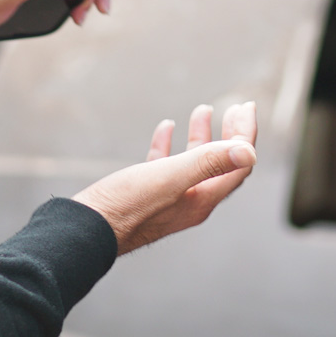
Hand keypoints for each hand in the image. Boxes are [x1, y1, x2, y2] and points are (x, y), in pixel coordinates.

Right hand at [76, 103, 257, 254]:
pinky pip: (165, 166)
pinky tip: (165, 127)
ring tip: (204, 109)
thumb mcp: (170, 178)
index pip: (238, 165)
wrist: (85, 230)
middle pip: (222, 164)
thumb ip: (208, 163)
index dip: (245, 134)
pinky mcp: (146, 195)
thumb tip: (250, 151)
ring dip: (202, 136)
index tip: (246, 106)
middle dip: (232, 134)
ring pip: (194, 164)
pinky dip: (169, 144)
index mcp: (202, 199)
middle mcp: (191, 201)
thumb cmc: (125, 206)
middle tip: (237, 107)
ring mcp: (168, 199)